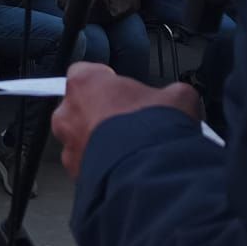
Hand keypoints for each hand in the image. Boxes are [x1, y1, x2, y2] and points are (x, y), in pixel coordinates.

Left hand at [52, 63, 200, 177]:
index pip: (85, 72)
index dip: (105, 82)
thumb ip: (169, 92)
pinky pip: (86, 165)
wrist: (151, 173)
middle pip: (79, 107)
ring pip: (79, 139)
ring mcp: (68, 145)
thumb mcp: (176, 96)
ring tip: (127, 148)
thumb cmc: (154, 130)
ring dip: (98, 142)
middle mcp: (68, 112)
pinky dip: (100, 166)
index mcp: (85, 82)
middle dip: (99, 114)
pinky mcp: (75, 173)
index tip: (121, 91)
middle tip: (127, 122)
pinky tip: (124, 167)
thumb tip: (178, 98)